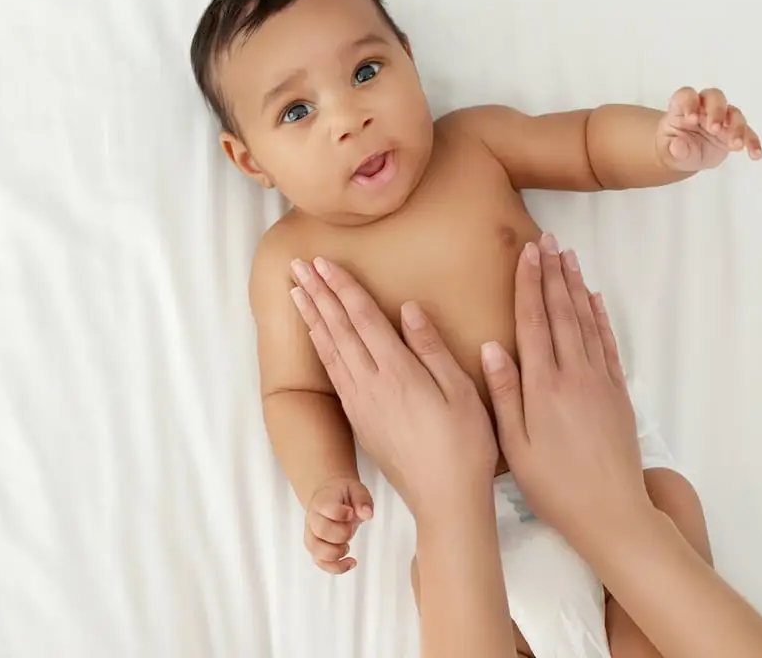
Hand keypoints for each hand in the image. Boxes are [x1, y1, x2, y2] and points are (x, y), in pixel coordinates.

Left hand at [290, 257, 497, 522]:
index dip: (343, 287)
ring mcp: (360, 404)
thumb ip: (431, 347)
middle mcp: (370, 385)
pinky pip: (333, 373)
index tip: (324, 262)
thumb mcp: (460, 391)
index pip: (363, 319)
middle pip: (338, 329)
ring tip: (296, 292)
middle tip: (298, 266)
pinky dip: (321, 347)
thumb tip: (408, 308)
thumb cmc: (464, 445)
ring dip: (312, 317)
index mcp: (398, 373)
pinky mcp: (359, 420)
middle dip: (318, 294)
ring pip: (329, 350)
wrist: (444, 500)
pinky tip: (316, 335)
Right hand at [303, 476, 372, 573]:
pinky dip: (336, 567)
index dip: (341, 513)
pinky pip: (320, 562)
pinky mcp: (316, 547)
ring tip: (347, 547)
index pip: (325, 508)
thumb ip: (362, 499)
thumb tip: (367, 514)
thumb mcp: (355, 488)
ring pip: (316, 549)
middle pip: (321, 530)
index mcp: (321, 501)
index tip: (351, 513)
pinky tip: (351, 562)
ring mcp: (312, 534)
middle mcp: (312, 518)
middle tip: (351, 528)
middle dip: (342, 533)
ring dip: (336, 552)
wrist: (329, 496)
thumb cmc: (343, 494)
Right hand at [480, 234, 652, 547]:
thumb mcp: (515, 445)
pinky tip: (593, 300)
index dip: (530, 285)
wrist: (611, 513)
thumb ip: (505, 394)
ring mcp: (600, 382)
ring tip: (568, 257)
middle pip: (563, 313)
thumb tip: (492, 347)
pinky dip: (600, 317)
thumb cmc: (553, 485)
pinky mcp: (617, 394)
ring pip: (587, 322)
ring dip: (576, 287)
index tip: (528, 253)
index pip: (535, 322)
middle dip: (553, 274)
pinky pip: (608, 344)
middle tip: (548, 240)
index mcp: (544, 386)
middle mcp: (575, 375)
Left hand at [656, 86, 761, 171]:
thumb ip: (674, 149)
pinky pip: (747, 132)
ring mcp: (721, 118)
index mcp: (682, 108)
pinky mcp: (733, 131)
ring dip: (736, 127)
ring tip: (735, 145)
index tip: (691, 119)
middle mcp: (704, 108)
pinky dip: (752, 142)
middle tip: (714, 128)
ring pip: (733, 113)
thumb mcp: (669, 152)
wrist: (684, 156)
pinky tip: (755, 154)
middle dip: (716, 111)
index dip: (689, 102)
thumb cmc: (673, 147)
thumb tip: (677, 146)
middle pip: (714, 97)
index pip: (686, 95)